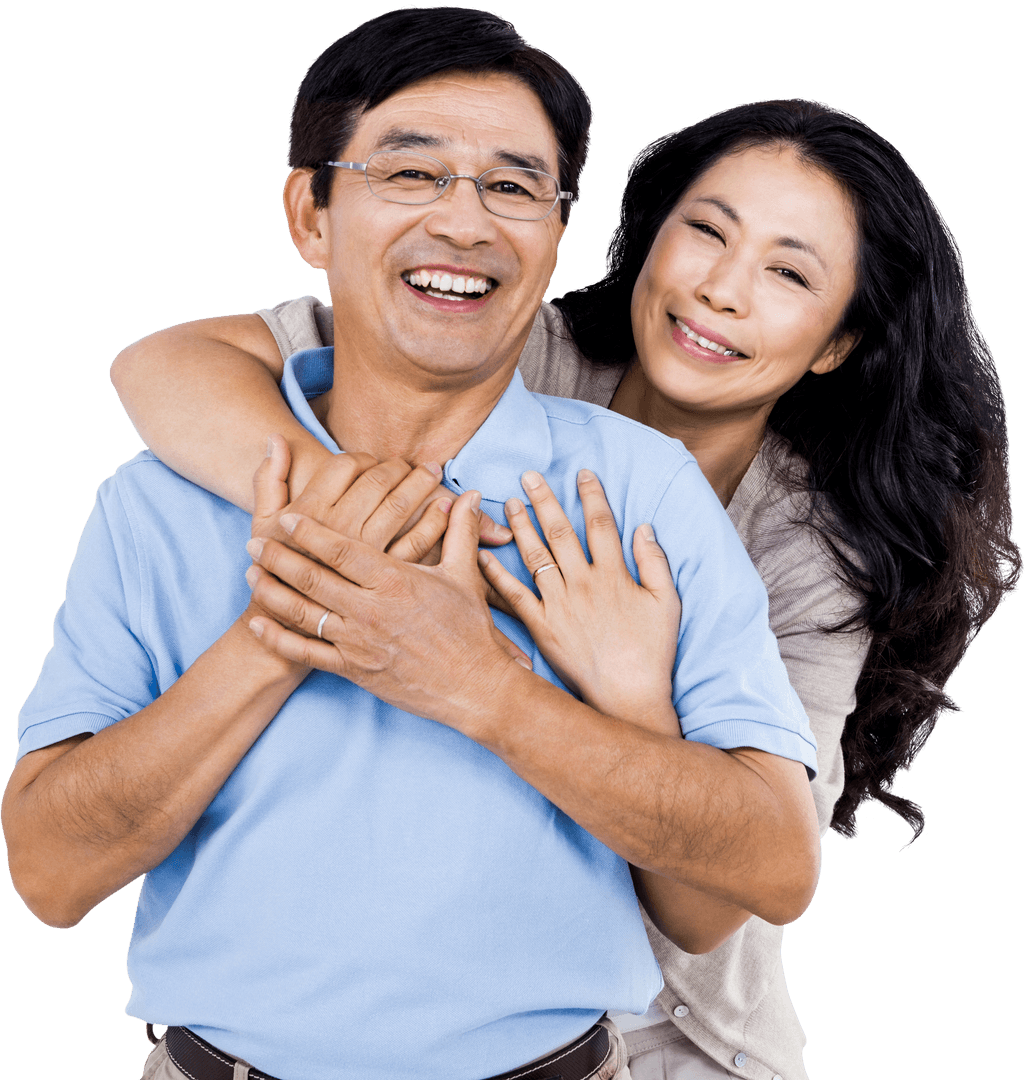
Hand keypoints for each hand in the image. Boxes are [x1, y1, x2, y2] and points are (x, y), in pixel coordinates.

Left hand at [243, 490, 532, 726]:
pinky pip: (307, 653)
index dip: (309, 532)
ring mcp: (358, 642)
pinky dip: (278, 639)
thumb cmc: (469, 629)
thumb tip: (469, 495)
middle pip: (312, 578)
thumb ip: (460, 530)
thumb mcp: (464, 575)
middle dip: (278, 558)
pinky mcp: (354, 670)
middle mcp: (370, 610)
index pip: (341, 550)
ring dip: (271, 592)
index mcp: (394, 581)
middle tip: (253, 541)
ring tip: (250, 574)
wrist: (473, 685)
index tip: (286, 518)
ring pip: (302, 614)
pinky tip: (257, 623)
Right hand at [252, 434, 510, 559]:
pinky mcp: (386, 584)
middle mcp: (339, 532)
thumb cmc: (273, 575)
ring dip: (420, 486)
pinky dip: (435, 523)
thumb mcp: (262, 526)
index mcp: (310, 513)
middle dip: (399, 467)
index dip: (364, 457)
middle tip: (417, 462)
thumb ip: (268, 479)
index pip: (345, 465)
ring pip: (399, 509)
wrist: (287, 633)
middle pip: (378, 483)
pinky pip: (416, 546)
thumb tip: (276, 438)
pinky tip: (446, 509)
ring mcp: (365, 558)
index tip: (375, 459)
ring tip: (434, 474)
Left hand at [477, 469, 681, 736]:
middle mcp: (583, 584)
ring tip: (509, 503)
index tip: (581, 473)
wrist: (627, 696)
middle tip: (528, 475)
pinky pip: (514, 595)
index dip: (591, 496)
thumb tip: (643, 526)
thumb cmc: (652, 652)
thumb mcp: (666, 603)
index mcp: (614, 575)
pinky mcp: (541, 627)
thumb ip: (655, 561)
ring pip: (535, 556)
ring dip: (521, 526)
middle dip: (545, 500)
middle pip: (561, 532)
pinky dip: (496, 574)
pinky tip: (482, 554)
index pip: (601, 524)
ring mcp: (559, 605)